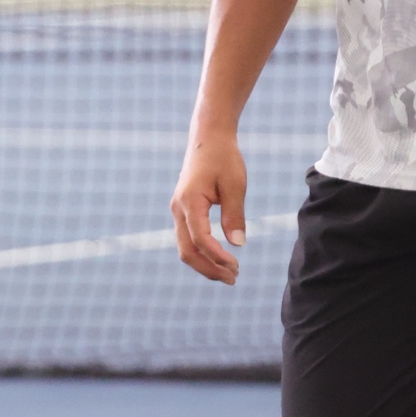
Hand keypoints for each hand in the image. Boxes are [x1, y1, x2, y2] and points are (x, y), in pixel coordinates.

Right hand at [170, 131, 250, 283]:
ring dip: (205, 264)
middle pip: (187, 251)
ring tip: (229, 273)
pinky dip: (202, 253)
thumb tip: (238, 245)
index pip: (201, 239)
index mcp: (190, 201)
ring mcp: (178, 210)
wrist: (208, 137)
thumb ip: (234, 214)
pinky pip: (188, 239)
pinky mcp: (183, 210)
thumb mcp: (235, 185)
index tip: (237, 266)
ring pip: (185, 247)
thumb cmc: (223, 158)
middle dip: (209, 269)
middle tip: (234, 279)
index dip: (217, 257)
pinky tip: (219, 258)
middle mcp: (178, 208)